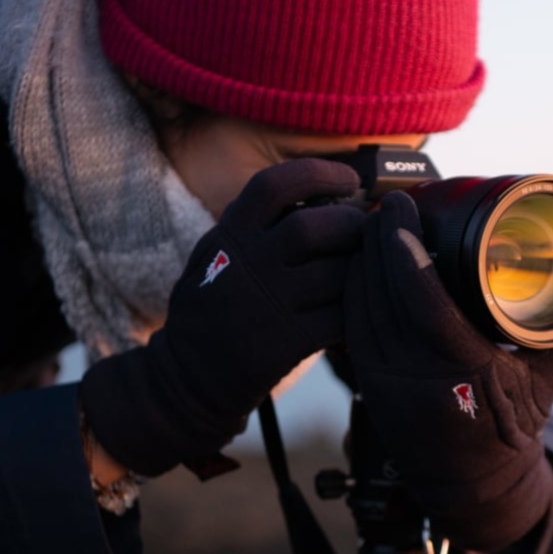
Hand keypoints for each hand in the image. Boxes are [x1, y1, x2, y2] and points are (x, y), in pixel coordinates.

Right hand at [81, 158, 365, 477]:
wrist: (186, 380)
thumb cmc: (211, 310)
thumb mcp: (214, 256)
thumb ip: (253, 226)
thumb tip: (319, 193)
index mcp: (228, 237)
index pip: (274, 184)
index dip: (320, 173)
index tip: (350, 180)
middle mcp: (246, 266)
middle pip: (316, 227)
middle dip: (353, 224)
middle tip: (366, 232)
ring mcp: (267, 306)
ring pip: (336, 273)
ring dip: (360, 269)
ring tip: (363, 272)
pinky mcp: (286, 344)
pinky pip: (340, 317)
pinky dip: (356, 311)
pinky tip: (355, 310)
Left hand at [343, 191, 552, 551]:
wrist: (470, 488)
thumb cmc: (511, 430)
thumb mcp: (548, 381)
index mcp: (466, 372)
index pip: (423, 303)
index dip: (404, 250)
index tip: (401, 207)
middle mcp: (418, 380)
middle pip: (383, 297)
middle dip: (376, 242)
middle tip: (385, 200)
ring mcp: (386, 386)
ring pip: (359, 309)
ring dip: (359, 261)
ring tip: (370, 219)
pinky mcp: (366, 387)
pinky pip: (350, 328)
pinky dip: (351, 290)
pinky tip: (355, 260)